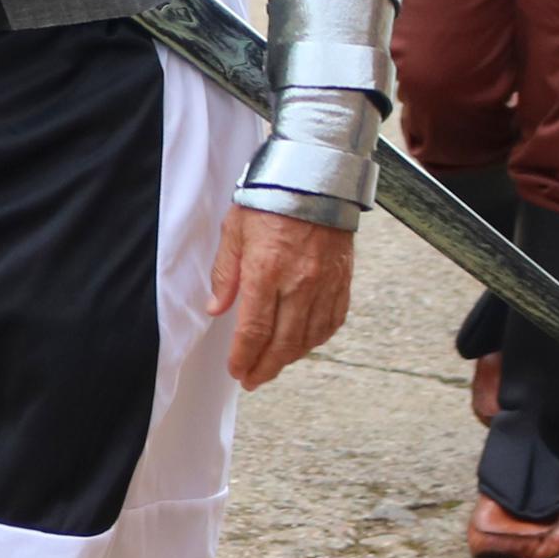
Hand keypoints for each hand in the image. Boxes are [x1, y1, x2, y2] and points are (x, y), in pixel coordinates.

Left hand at [206, 204, 353, 388]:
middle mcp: (299, 282)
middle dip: (265, 367)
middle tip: (252, 380)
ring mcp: (325, 283)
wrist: (316, 177)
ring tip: (273, 365)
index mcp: (267, 270)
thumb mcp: (234, 230)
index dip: (244, 356)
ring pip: (309, 337)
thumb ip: (225, 273)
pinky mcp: (342, 280)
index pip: (254, 329)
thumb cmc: (270, 198)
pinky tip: (304, 344)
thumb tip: (216, 309)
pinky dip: (317, 339)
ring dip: (290, 358)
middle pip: (283, 342)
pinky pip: (332, 321)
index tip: (236, 371)